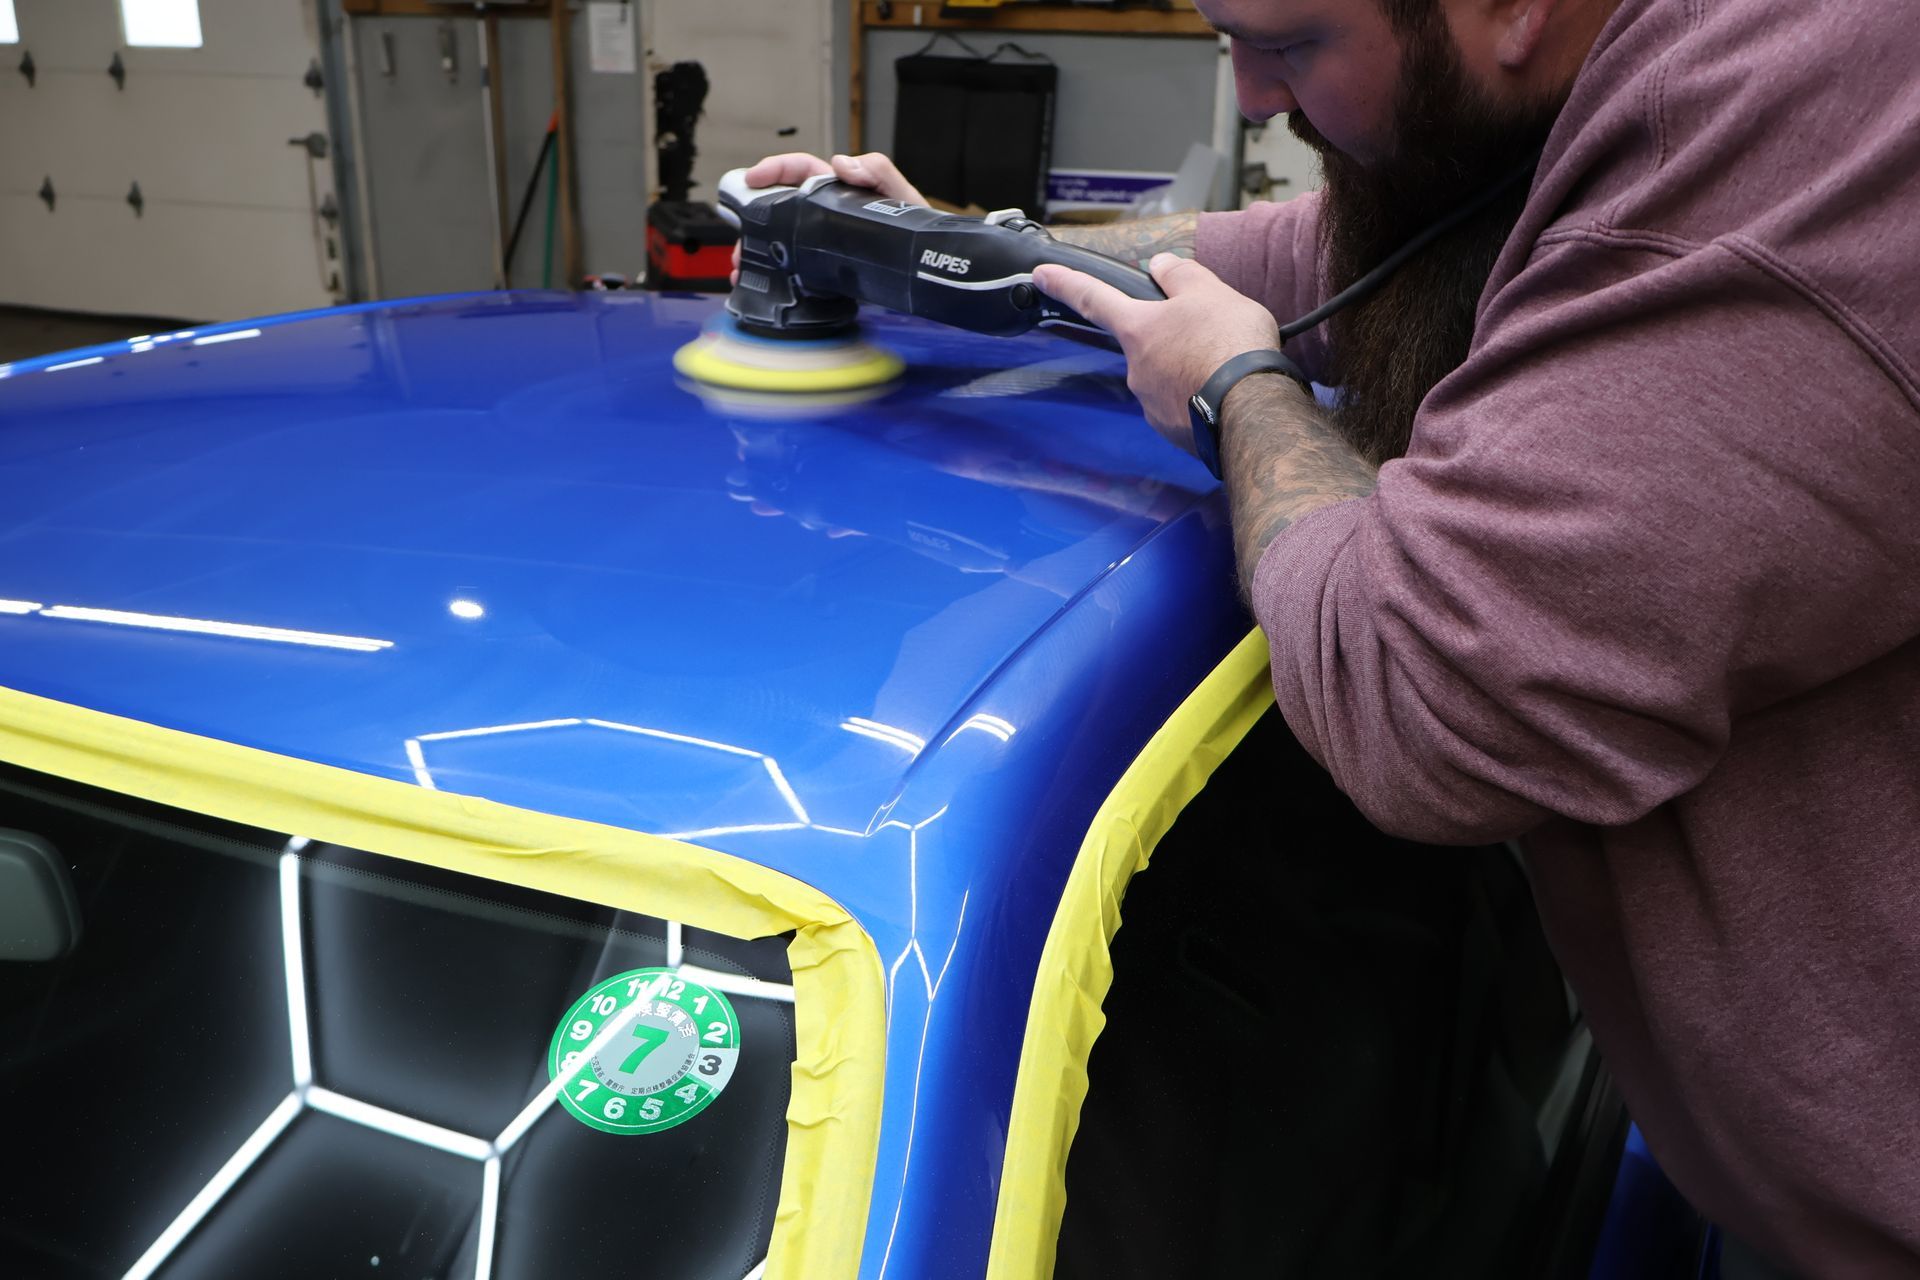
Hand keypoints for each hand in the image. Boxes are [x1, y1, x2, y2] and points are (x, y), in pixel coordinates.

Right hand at [731, 152, 926, 281]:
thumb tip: (841, 163)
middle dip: (754, 220)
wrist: (928, 270)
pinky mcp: (828, 266)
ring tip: (742, 268)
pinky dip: (775, 274)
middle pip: (780, 207)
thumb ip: (877, 173)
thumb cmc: (917, 228)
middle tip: (740, 241)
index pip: (799, 170)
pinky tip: (762, 286)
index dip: (774, 169)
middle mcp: (827, 211)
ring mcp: (825, 239)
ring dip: (757, 250)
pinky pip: (795, 265)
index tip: (751, 179)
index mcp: (840, 188)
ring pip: (782, 238)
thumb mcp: (902, 196)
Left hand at [1031, 253, 1283, 452]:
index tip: (1041, 275)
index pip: (1093, 298)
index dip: (1065, 283)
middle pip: (1146, 343)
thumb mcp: (1210, 292)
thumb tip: (1160, 265)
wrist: (1251, 409)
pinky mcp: (1172, 431)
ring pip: (1167, 376)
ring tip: (1227, 367)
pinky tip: (1224, 393)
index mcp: (1138, 329)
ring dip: (1190, 369)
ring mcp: (1151, 404)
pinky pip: (1181, 406)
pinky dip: (1198, 397)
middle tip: (1212, 335)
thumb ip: (1180, 275)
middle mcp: (1135, 368)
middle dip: (1172, 338)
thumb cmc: (1229, 345)